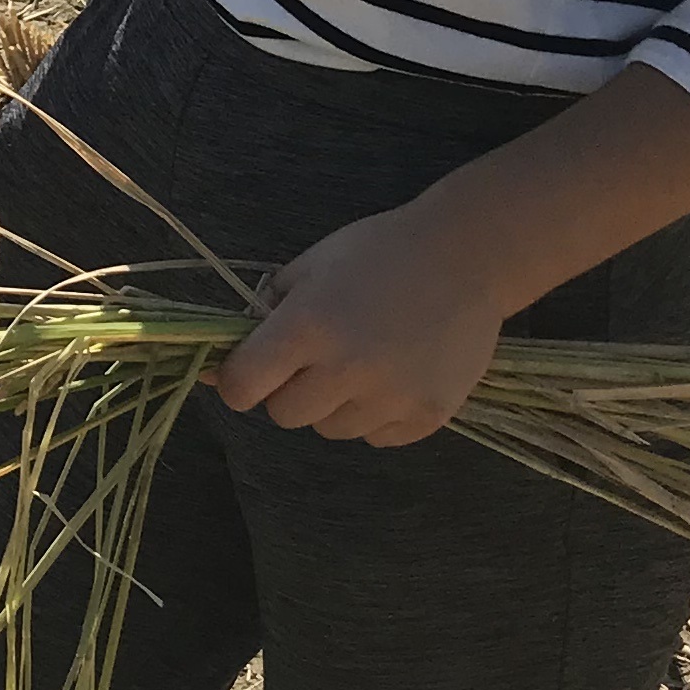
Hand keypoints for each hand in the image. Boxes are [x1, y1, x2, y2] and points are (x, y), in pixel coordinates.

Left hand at [213, 201, 505, 446]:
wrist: (467, 257)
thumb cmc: (379, 252)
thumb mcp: (309, 266)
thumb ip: (265, 314)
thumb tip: (222, 363)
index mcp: (307, 327)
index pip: (242, 387)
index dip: (237, 381)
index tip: (251, 371)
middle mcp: (345, 369)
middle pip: (285, 416)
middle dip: (289, 390)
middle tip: (318, 359)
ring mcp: (389, 398)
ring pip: (332, 429)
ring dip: (335, 404)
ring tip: (364, 361)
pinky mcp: (427, 417)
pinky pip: (377, 437)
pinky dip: (377, 415)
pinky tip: (395, 375)